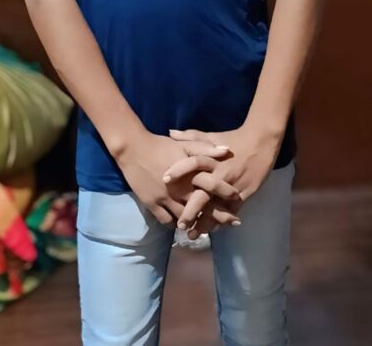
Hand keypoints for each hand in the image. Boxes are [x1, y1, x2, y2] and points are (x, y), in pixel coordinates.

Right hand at [114, 129, 243, 227]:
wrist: (133, 149)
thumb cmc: (161, 145)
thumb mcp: (185, 145)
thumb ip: (206, 148)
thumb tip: (227, 151)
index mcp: (189, 174)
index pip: (212, 187)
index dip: (226, 195)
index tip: (238, 200)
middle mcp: (179, 190)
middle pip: (202, 208)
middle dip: (218, 217)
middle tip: (232, 223)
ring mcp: (165, 199)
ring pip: (184, 218)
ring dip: (197, 224)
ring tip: (210, 228)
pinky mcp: (152, 205)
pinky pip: (166, 221)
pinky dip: (175, 224)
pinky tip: (182, 225)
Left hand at [165, 125, 281, 237]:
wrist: (261, 142)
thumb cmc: (234, 139)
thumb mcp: (212, 136)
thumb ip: (191, 136)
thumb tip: (170, 133)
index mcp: (212, 158)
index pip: (193, 163)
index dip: (178, 170)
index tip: (164, 180)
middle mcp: (221, 174)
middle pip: (204, 194)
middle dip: (191, 211)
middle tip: (180, 224)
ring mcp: (232, 186)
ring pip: (217, 208)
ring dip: (205, 222)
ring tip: (193, 234)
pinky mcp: (244, 193)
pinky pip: (231, 210)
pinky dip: (221, 220)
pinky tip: (212, 230)